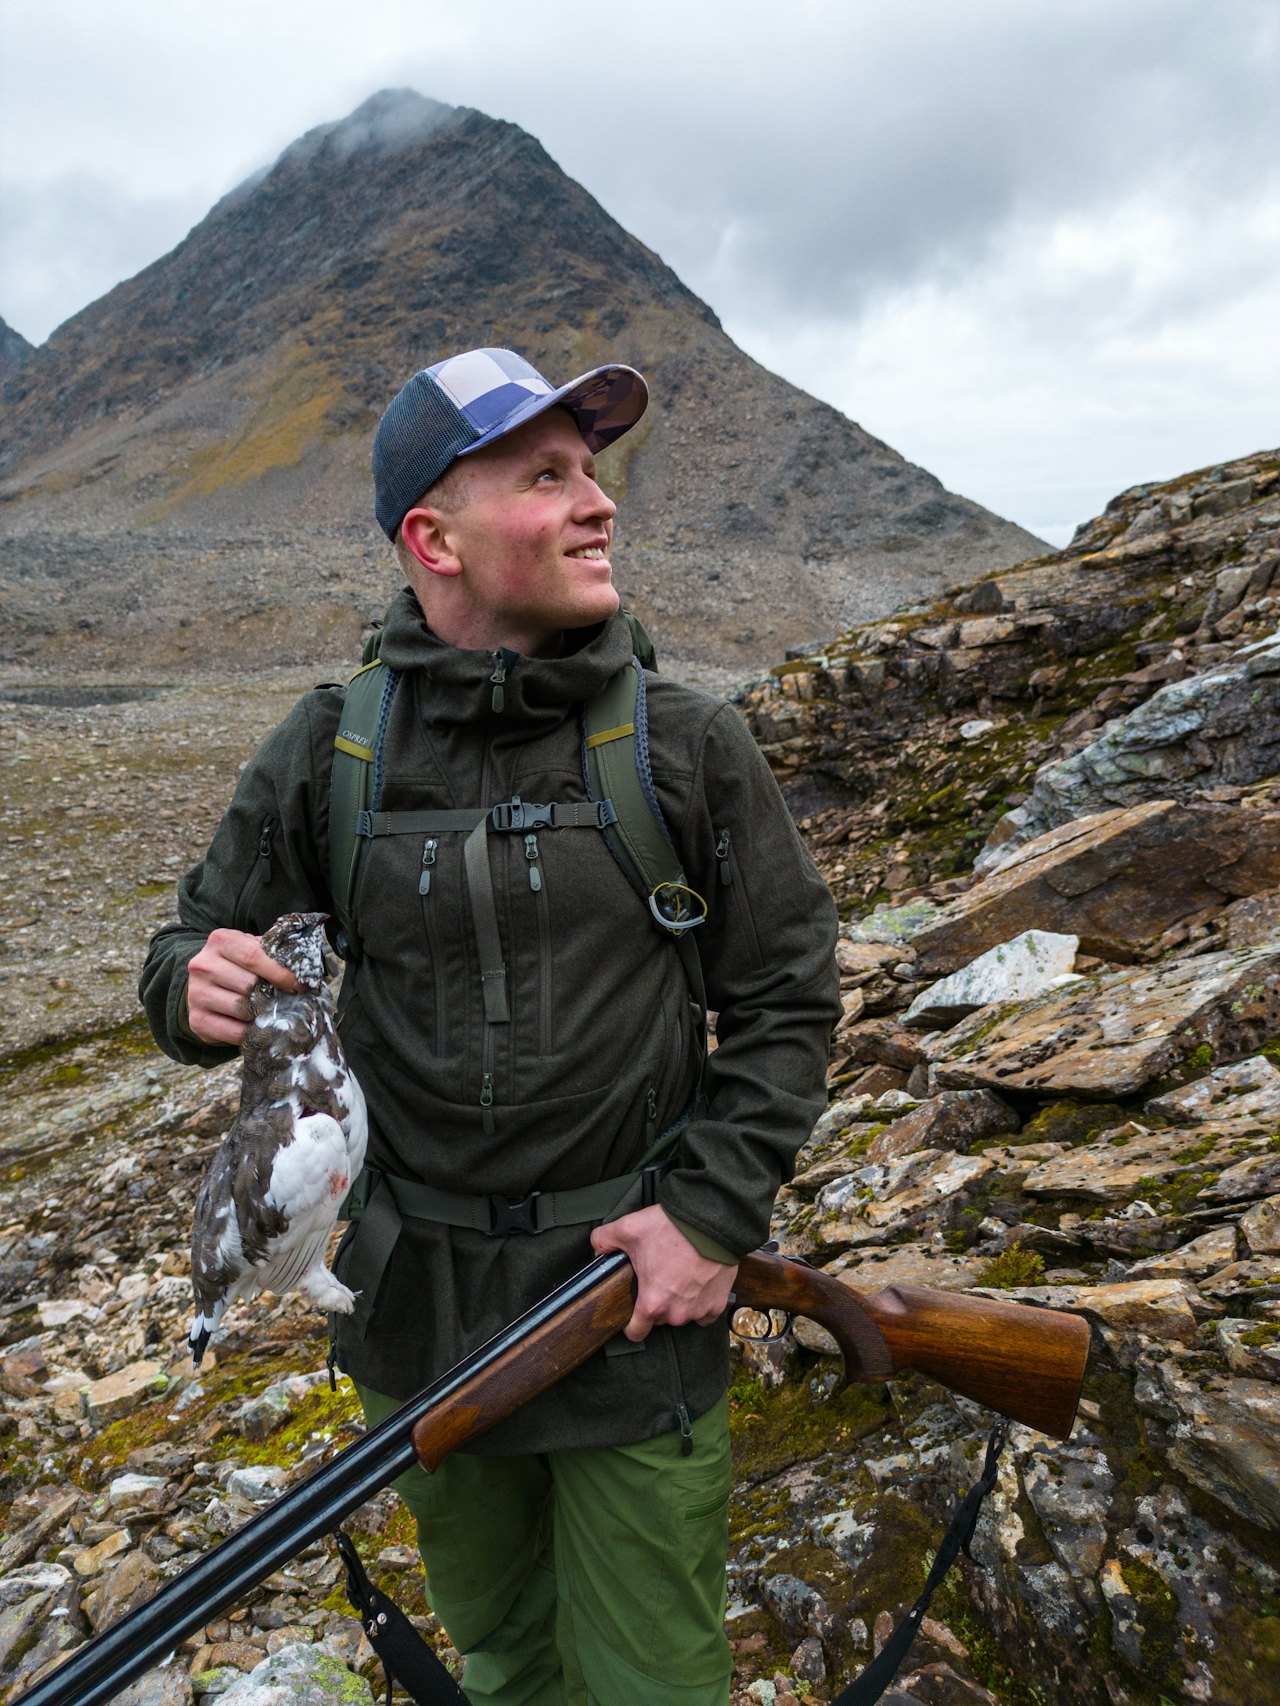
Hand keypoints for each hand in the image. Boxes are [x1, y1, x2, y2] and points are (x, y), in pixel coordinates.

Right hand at [186, 927, 297, 1045]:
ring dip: (262, 1014)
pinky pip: (234, 1031)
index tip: (298, 985)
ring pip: (242, 1009)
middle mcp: (203, 965)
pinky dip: (251, 1032)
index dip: (279, 973)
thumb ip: (272, 954)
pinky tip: (257, 1025)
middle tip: (287, 1000)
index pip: (253, 957)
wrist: (206, 983)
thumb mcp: (252, 949)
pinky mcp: (197, 1019)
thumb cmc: (239, 964)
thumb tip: (301, 971)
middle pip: (248, 985)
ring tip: (270, 1011)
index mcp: (220, 941)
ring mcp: (196, 993)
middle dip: (272, 994)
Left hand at [591, 1205, 736, 1342]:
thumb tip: (597, 1248)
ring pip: (682, 1315)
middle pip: (659, 1318)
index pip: (636, 1332)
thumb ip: (604, 1239)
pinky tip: (697, 1283)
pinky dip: (700, 1302)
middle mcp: (675, 1314)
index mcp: (651, 1303)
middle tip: (656, 1277)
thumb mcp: (628, 1228)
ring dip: (679, 1301)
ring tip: (678, 1275)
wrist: (710, 1223)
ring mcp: (698, 1311)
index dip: (630, 1325)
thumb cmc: (671, 1228)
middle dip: (656, 1302)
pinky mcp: (717, 1304)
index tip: (631, 1314)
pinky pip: (704, 1313)